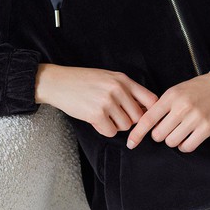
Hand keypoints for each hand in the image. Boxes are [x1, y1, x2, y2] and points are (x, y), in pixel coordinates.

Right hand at [35, 63, 158, 137]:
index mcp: (122, 79)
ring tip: (103, 116)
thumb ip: (126, 90)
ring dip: (115, 125)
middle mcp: (117, 89)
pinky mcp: (96, 114)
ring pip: (125, 126)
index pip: (151, 99)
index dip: (150, 111)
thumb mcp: (108, 77)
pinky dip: (104, 129)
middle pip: (138, 117)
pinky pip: (110, 132)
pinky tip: (95, 120)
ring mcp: (107, 102)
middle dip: (128, 120)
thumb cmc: (82, 81)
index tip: (142, 116)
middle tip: (115, 116)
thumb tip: (144, 108)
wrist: (58, 82)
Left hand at [126, 62, 209, 152]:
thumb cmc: (198, 88)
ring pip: (172, 142)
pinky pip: (188, 146)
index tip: (131, 143)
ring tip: (179, 131)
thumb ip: (162, 105)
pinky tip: (187, 137)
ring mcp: (195, 118)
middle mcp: (182, 107)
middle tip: (167, 128)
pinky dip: (184, 145)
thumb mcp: (176, 90)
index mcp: (171, 96)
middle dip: (159, 135)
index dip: (137, 133)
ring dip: (172, 140)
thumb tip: (145, 123)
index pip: (148, 118)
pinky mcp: (208, 128)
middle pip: (159, 134)